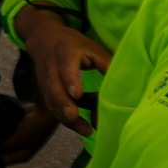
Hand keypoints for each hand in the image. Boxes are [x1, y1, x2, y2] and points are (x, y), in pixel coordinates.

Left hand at [2, 101, 60, 164]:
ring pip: (2, 141)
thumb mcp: (18, 138)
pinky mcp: (16, 130)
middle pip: (2, 151)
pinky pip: (4, 133)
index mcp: (22, 156)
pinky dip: (0, 130)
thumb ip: (5, 144)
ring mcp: (18, 140)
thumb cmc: (34, 128)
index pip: (4, 161)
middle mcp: (20, 150)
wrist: (44, 112)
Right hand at [17, 6, 111, 136]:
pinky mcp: (44, 90)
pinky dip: (63, 118)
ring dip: (65, 116)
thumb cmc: (72, 44)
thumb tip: (124, 83)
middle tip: (74, 116)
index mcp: (65, 52)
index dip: (70, 80)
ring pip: (52, 99)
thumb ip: (105, 63)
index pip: (65, 67)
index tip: (77, 95)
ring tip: (85, 130)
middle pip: (54, 86)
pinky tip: (78, 127)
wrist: (42, 37)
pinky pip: (51, 105)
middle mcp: (51, 66)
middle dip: (63, 103)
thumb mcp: (90, 47)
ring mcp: (45, 79)